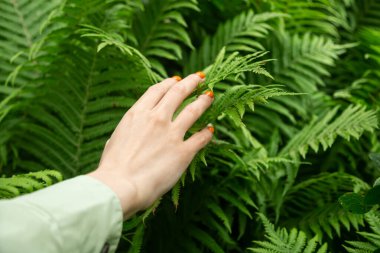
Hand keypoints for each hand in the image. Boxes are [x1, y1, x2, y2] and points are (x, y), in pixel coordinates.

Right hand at [88, 73, 213, 218]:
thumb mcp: (114, 141)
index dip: (170, 83)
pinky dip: (207, 133)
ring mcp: (172, 134)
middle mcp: (157, 118)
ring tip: (209, 97)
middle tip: (200, 78)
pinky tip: (210, 130)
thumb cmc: (112, 167)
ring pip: (194, 110)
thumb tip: (126, 134)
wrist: (119, 186)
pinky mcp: (183, 152)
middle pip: (178, 93)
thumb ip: (126, 133)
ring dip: (203, 101)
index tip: (177, 80)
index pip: (158, 90)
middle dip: (191, 82)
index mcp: (138, 114)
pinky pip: (201, 138)